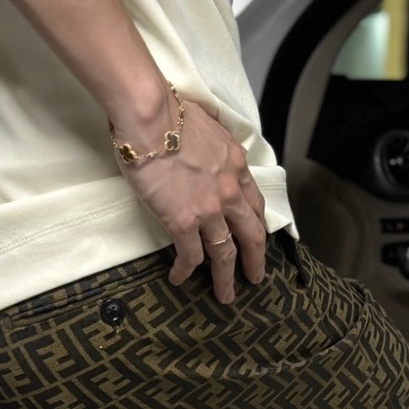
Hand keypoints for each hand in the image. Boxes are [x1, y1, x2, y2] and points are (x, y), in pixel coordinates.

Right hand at [116, 97, 267, 303]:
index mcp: (237, 167)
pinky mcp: (183, 223)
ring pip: (224, 254)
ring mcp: (208, 211)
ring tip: (225, 296)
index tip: (258, 240)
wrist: (150, 117)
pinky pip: (189, 256)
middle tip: (255, 278)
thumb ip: (217, 148)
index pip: (255, 204)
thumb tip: (211, 152)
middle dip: (255, 261)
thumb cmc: (171, 112)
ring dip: (225, 279)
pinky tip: (179, 280)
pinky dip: (185, 271)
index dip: (258, 225)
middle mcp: (229, 192)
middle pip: (250, 236)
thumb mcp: (210, 127)